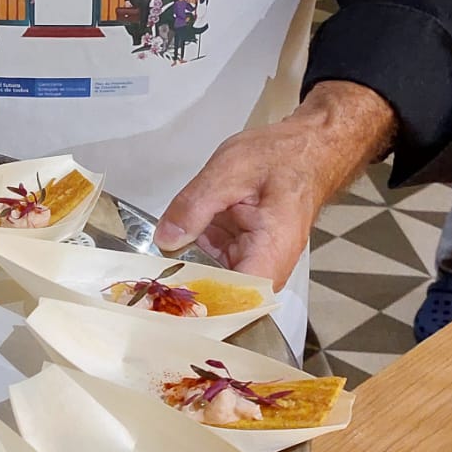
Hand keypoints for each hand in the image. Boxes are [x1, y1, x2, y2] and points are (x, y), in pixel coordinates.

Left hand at [154, 81, 398, 287]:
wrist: (306, 150)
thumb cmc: (281, 157)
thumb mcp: (229, 171)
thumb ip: (195, 206)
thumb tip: (166, 239)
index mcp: (271, 253)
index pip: (232, 300)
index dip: (194, 301)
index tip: (161, 294)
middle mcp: (266, 269)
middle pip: (218, 295)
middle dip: (181, 283)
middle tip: (145, 273)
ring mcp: (254, 264)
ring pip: (211, 280)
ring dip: (183, 267)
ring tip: (152, 256)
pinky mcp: (243, 255)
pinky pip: (213, 263)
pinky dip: (193, 252)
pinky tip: (176, 240)